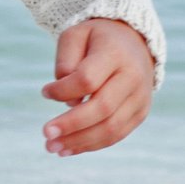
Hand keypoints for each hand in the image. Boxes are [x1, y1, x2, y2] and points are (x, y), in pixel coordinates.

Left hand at [41, 18, 154, 156]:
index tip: (44, 92)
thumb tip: (68, 101)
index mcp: (115, 53)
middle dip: (71, 125)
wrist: (132, 42)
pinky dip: (92, 144)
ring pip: (110, 128)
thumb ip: (66, 62)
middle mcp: (132, 78)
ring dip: (80, 141)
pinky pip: (116, 134)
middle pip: (101, 108)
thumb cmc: (95, 39)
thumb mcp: (75, 34)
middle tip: (46, 134)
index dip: (63, 90)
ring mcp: (140, 98)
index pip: (87, 79)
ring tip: (53, 148)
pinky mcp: (140, 113)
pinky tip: (70, 148)